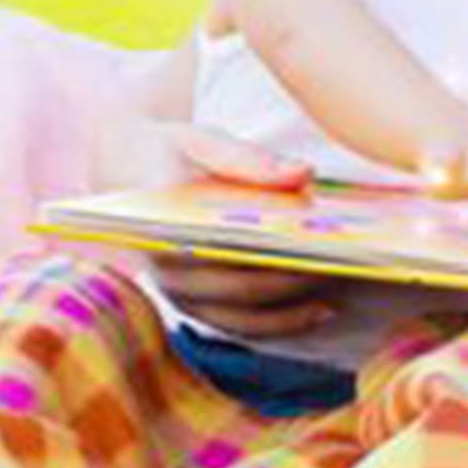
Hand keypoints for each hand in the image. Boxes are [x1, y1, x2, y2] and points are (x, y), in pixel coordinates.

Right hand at [93, 112, 351, 338]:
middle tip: (339, 269)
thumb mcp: (202, 142)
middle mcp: (167, 271)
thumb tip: (303, 174)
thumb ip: (249, 160)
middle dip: (292, 283)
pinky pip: (240, 326)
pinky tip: (318, 310)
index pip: (223, 252)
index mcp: (164, 229)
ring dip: (289, 314)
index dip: (271, 256)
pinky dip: (279, 324)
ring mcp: (179, 294)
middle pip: (239, 289)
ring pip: (241, 319)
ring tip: (334, 300)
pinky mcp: (195, 306)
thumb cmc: (169, 153)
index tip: (315, 249)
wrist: (128, 168)